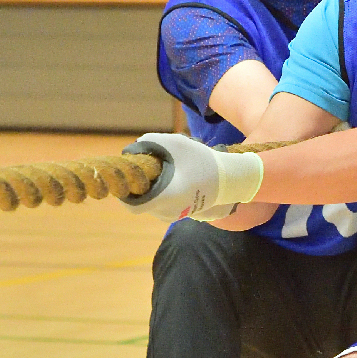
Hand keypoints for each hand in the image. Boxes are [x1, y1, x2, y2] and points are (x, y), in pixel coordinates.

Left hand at [119, 133, 263, 220]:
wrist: (231, 179)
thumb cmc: (202, 162)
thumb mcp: (175, 143)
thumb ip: (151, 142)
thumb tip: (134, 147)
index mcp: (164, 197)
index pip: (131, 204)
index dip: (125, 192)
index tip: (129, 177)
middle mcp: (167, 211)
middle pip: (141, 202)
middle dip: (141, 186)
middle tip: (147, 170)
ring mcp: (175, 215)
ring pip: (152, 203)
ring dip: (152, 189)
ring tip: (164, 172)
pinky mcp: (182, 214)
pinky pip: (164, 205)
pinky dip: (163, 193)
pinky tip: (174, 179)